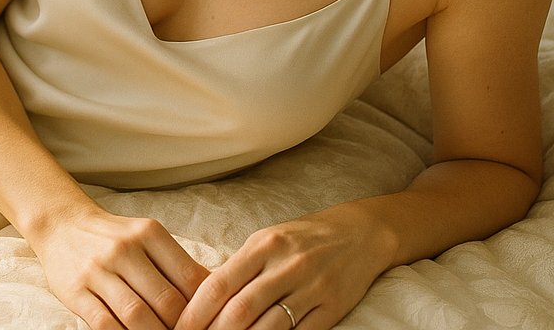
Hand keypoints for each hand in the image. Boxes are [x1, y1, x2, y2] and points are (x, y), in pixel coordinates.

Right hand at [32, 206, 209, 328]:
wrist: (63, 224)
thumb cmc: (114, 237)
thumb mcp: (147, 237)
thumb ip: (174, 263)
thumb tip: (210, 292)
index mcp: (149, 233)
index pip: (188, 276)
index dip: (202, 306)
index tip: (207, 322)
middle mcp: (125, 248)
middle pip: (166, 300)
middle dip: (181, 327)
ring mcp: (99, 269)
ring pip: (137, 315)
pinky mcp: (76, 290)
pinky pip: (105, 324)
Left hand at [175, 203, 388, 329]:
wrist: (358, 233)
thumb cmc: (302, 238)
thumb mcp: (268, 240)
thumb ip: (240, 267)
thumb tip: (203, 299)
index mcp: (264, 245)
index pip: (220, 282)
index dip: (196, 312)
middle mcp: (286, 265)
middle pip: (240, 310)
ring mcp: (311, 288)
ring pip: (268, 329)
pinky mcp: (331, 309)